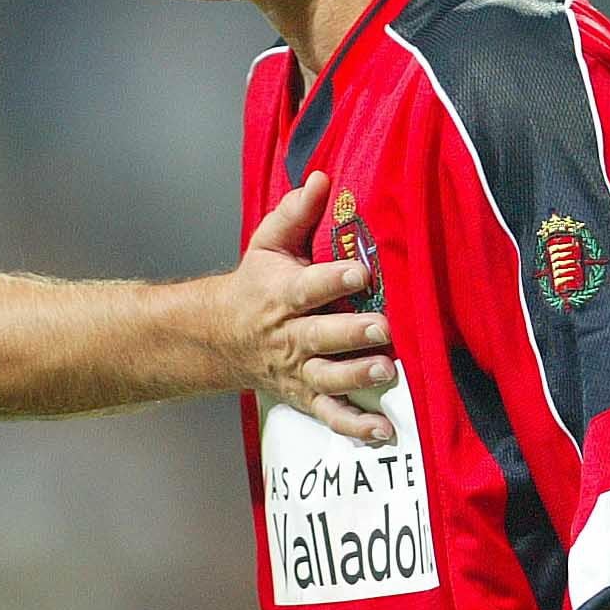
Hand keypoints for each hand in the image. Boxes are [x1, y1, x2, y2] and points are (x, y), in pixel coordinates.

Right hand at [219, 171, 395, 440]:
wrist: (223, 336)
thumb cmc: (256, 284)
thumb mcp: (267, 243)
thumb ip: (295, 212)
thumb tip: (322, 177)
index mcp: (281, 294)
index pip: (308, 287)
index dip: (333, 279)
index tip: (360, 271)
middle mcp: (290, 336)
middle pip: (322, 336)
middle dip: (352, 334)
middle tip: (382, 328)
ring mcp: (299, 369)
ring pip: (329, 378)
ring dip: (357, 377)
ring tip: (386, 372)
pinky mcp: (307, 396)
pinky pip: (331, 416)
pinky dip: (356, 427)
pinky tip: (384, 431)